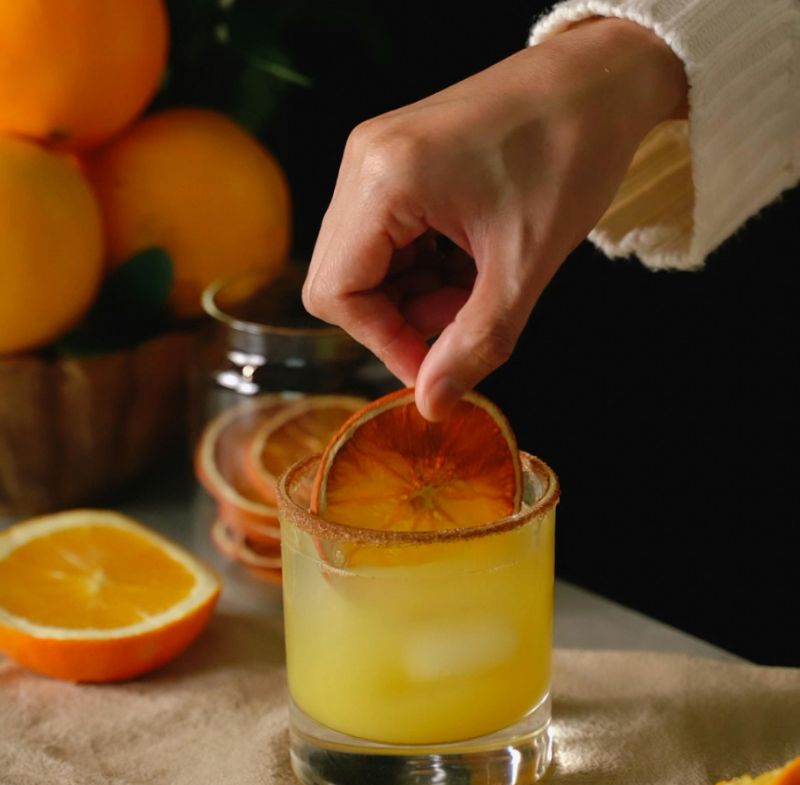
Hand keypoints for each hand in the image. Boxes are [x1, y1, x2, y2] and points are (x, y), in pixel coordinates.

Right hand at [302, 17, 686, 419]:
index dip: (383, 342)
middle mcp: (364, 162)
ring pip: (366, 262)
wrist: (600, 80)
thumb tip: (432, 403)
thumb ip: (475, 343)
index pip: (337, 293)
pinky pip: (388, 237)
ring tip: (480, 282)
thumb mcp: (525, 265)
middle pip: (344, 278)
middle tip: (467, 317)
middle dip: (403, 316)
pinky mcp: (396, 160)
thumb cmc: (571, 153)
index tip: (436, 365)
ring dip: (417, 293)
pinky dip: (425, 266)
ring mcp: (376, 157)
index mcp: (385, 179)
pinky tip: (472, 259)